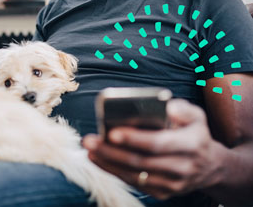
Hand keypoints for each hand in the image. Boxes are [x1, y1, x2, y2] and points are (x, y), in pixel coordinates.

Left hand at [83, 99, 222, 199]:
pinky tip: (98, 159)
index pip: (158, 143)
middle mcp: (182, 167)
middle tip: (89, 140)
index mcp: (191, 145)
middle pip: (140, 161)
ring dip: (108, 162)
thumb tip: (168, 107)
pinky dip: (113, 171)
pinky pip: (134, 183)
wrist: (209, 166)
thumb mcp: (197, 116)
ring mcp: (172, 184)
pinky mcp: (163, 192)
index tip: (112, 132)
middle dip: (111, 151)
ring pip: (134, 175)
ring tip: (89, 148)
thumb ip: (183, 109)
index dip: (134, 139)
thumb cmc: (194, 133)